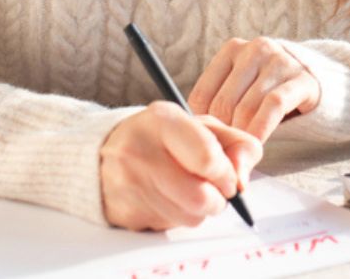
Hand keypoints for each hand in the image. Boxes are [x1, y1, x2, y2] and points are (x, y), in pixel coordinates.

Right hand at [99, 101, 261, 230]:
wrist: (107, 152)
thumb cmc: (165, 139)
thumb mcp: (204, 127)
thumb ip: (238, 146)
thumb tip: (242, 182)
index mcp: (163, 121)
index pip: (207, 158)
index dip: (227, 175)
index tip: (229, 178)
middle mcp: (139, 151)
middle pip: (200, 198)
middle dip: (217, 200)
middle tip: (214, 191)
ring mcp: (127, 184)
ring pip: (188, 218)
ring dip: (198, 211)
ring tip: (186, 190)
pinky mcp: (122, 212)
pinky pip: (167, 228)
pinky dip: (175, 218)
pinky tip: (165, 198)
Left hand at [188, 37, 321, 142]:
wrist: (323, 80)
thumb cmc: (273, 90)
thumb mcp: (244, 88)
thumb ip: (222, 104)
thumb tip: (197, 136)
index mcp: (232, 50)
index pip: (202, 94)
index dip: (203, 126)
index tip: (209, 146)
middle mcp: (255, 49)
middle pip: (223, 102)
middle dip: (224, 134)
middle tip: (226, 156)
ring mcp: (280, 61)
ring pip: (246, 106)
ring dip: (242, 136)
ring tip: (241, 154)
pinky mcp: (301, 78)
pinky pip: (273, 106)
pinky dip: (261, 129)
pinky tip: (257, 145)